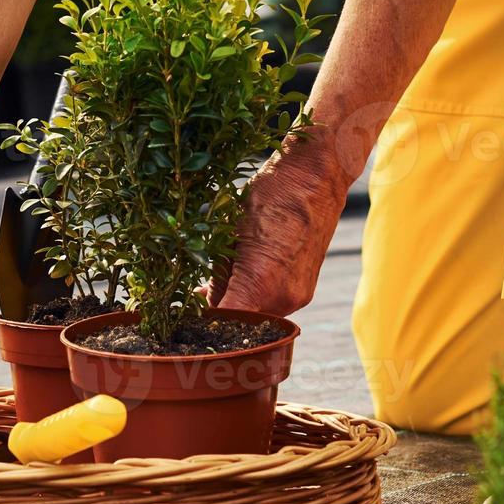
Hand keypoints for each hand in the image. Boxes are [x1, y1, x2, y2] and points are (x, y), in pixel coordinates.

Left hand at [212, 145, 348, 315]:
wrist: (316, 178)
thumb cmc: (271, 195)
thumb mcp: (228, 230)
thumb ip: (217, 274)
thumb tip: (207, 301)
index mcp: (259, 284)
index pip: (222, 324)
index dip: (201, 322)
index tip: (186, 314)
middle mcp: (282, 299)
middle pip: (238, 323)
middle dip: (217, 310)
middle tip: (198, 291)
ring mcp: (297, 297)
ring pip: (255, 315)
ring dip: (236, 302)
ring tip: (220, 276)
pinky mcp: (305, 291)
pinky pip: (271, 304)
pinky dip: (254, 295)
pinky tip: (242, 272)